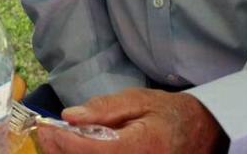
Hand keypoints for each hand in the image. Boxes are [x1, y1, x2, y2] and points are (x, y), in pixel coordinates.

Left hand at [34, 88, 224, 153]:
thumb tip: (70, 116)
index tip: (47, 128)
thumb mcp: (139, 100)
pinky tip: (74, 149)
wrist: (201, 135)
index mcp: (143, 146)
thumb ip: (105, 108)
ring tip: (56, 141)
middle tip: (45, 134)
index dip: (66, 142)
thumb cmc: (169, 114)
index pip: (95, 149)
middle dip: (61, 152)